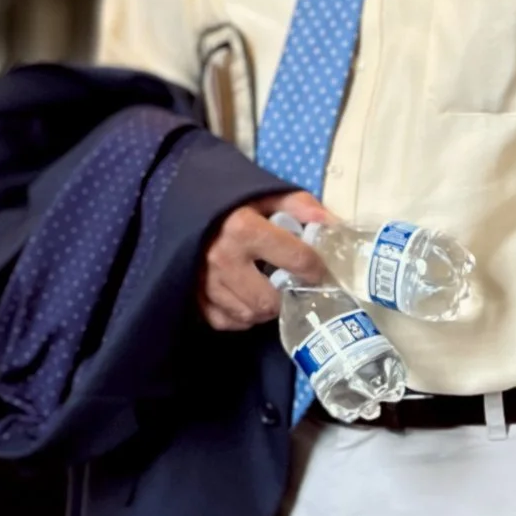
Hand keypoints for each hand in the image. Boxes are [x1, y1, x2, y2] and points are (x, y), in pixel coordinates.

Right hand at [195, 192, 331, 330]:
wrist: (182, 202)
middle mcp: (223, 259)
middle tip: (291, 284)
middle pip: (271, 300)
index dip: (316, 267)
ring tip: (268, 289)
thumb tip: (332, 226)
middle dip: (287, 295)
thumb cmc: (229, 201)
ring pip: (250, 314)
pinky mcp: (194, 298)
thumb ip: (300, 206)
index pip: (298, 260)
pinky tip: (245, 296)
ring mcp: (205, 282)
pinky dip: (241, 315)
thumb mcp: (265, 194)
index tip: (318, 268)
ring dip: (265, 307)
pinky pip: (228, 321)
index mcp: (243, 228)